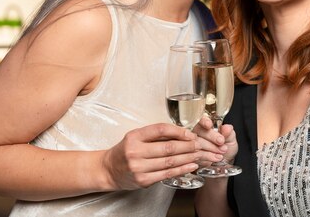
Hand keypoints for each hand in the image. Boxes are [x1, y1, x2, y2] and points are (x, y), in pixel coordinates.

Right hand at [102, 123, 220, 189]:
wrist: (109, 170)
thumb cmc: (126, 151)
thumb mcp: (136, 136)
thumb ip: (155, 134)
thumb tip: (181, 132)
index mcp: (134, 136)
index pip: (160, 130)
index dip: (178, 131)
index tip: (190, 133)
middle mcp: (135, 152)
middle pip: (168, 147)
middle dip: (188, 145)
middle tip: (200, 144)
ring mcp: (139, 168)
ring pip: (170, 161)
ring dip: (188, 158)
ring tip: (200, 154)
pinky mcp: (143, 180)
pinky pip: (167, 174)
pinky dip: (182, 169)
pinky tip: (191, 165)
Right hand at [193, 115, 237, 166]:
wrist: (224, 161)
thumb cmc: (225, 146)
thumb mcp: (230, 139)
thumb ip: (229, 133)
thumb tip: (227, 128)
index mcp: (206, 124)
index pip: (201, 119)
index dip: (204, 121)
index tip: (209, 125)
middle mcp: (197, 132)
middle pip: (199, 131)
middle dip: (211, 137)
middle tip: (221, 141)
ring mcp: (192, 143)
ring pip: (198, 143)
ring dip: (211, 148)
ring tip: (222, 151)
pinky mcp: (192, 154)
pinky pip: (197, 154)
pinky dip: (208, 156)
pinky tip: (217, 157)